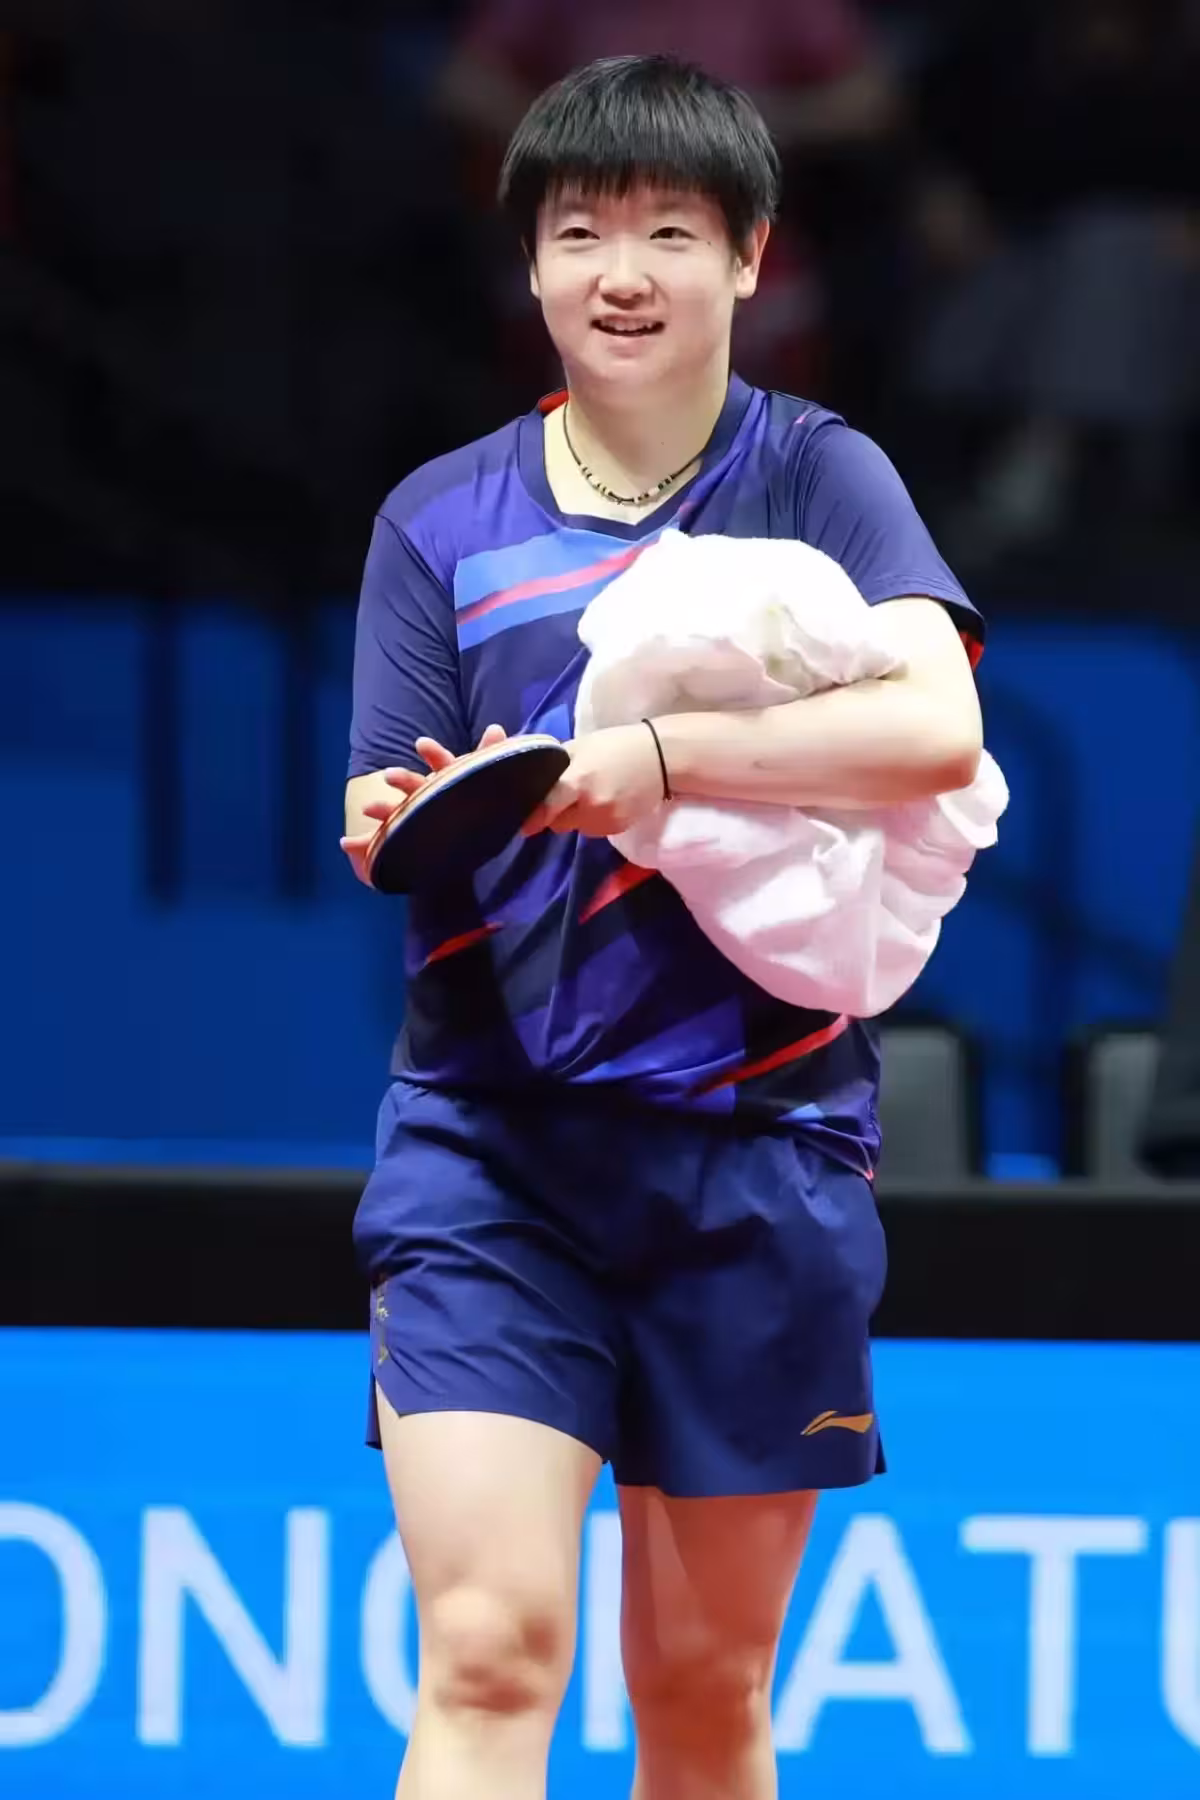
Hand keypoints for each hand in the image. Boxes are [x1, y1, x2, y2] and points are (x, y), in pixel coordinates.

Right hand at [340, 724, 506, 883]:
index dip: (434, 754)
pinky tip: (346, 843)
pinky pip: (380, 843)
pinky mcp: (402, 840)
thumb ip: (488, 755)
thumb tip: (497, 728)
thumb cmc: (468, 802)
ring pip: (394, 812)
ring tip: (366, 809)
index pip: (443, 765)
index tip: (422, 744)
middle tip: (389, 775)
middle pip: (413, 786)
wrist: (456, 836)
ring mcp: (411, 817)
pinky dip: (361, 845)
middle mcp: (425, 797)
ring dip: (381, 809)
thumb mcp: (484, 780)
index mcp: (446, 782)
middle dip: (402, 780)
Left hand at [522, 724, 665, 838]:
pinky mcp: (618, 829)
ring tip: (590, 797)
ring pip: (576, 828)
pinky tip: (604, 802)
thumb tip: (534, 780)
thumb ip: (557, 766)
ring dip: (576, 818)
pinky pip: (593, 831)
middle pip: (558, 822)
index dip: (533, 816)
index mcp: (578, 780)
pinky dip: (593, 821)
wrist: (661, 758)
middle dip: (556, 813)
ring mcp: (606, 820)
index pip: (547, 807)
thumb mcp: (580, 746)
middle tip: (566, 796)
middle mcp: (590, 805)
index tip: (523, 823)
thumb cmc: (616, 745)